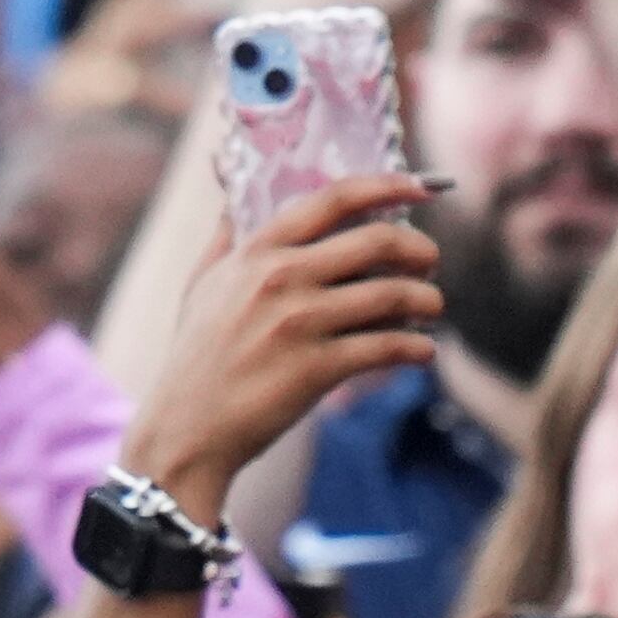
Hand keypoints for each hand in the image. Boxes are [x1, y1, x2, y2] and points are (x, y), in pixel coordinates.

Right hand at [121, 177, 441, 505]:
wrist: (186, 431)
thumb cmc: (195, 360)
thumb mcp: (199, 287)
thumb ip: (224, 240)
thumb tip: (231, 200)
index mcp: (257, 251)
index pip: (334, 199)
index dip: (388, 186)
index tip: (421, 189)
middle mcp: (281, 278)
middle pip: (377, 241)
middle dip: (419, 249)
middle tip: (429, 263)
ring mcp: (300, 323)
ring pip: (392, 295)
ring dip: (426, 300)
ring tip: (432, 308)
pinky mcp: (316, 368)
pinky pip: (387, 347)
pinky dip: (416, 348)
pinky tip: (422, 352)